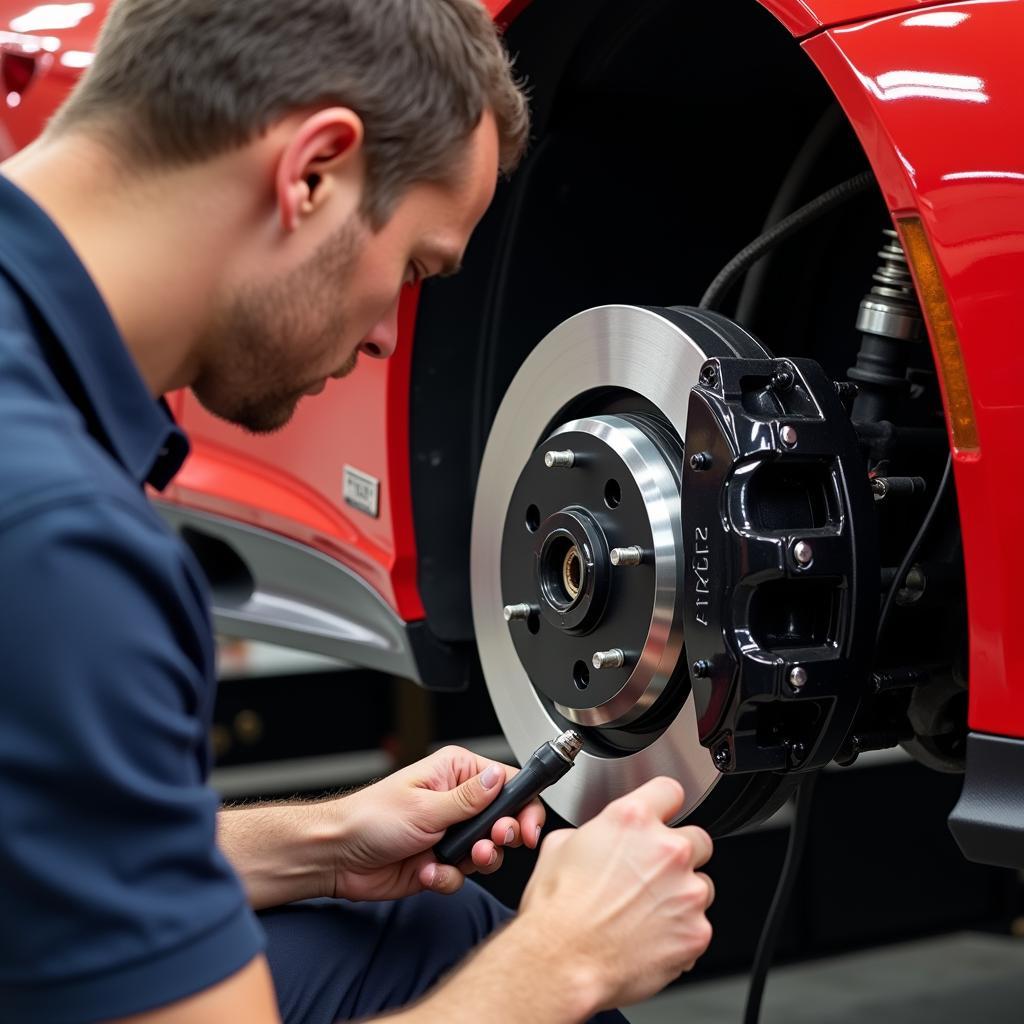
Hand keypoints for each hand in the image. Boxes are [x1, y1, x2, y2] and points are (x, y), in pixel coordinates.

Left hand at [329, 746, 545, 900]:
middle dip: (501, 838)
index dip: (524, 807)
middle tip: (490, 844)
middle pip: (505, 820)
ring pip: (489, 852)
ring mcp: (451, 833)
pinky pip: (464, 875)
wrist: (339, 857)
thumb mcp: (424, 806)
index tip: (527, 829)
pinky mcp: (442, 861)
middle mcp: (458, 801)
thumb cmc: (370, 818)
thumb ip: (468, 798)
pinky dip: (448, 877)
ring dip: (476, 861)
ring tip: (460, 859)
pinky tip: (427, 869)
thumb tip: (498, 778)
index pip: (507, 783)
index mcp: (456, 773)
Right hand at [517, 777, 714, 1009]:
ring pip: (701, 885)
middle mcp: (666, 850)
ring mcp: (686, 892)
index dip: (664, 805)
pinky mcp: (696, 931)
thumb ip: (593, 832)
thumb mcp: (560, 846)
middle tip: (651, 875)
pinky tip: (649, 939)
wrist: (561, 961)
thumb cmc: (557, 909)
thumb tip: (598, 838)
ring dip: (681, 895)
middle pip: (697, 839)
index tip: (663, 815)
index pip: (670, 792)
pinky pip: (698, 926)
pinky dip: (680, 932)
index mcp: (633, 820)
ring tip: (646, 913)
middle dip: (678, 855)